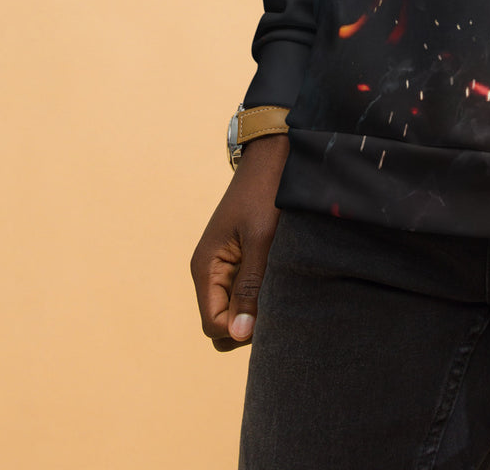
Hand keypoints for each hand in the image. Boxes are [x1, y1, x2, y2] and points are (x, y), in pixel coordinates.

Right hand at [189, 133, 288, 351]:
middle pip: (222, 323)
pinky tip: (283, 281)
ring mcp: (225, 265)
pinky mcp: (241, 258)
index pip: (213, 325)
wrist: (274, 156)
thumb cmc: (266, 192)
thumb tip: (239, 333)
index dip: (239, 330)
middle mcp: (210, 270)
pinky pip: (246, 291)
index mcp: (206, 267)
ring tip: (283, 291)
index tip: (271, 317)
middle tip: (279, 306)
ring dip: (256, 309)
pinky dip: (262, 294)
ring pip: (235, 309)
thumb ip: (250, 286)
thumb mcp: (261, 239)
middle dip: (246, 325)